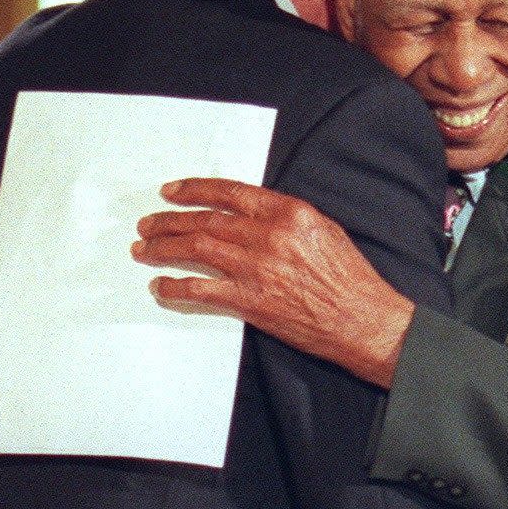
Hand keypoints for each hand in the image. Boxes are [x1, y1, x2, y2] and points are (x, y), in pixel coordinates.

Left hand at [130, 178, 414, 388]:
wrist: (363, 318)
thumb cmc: (349, 276)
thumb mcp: (322, 229)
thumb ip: (284, 217)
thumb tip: (248, 214)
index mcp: (288, 212)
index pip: (229, 192)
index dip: (194, 190)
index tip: (172, 191)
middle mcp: (269, 235)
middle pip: (205, 221)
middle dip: (170, 220)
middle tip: (148, 223)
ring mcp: (257, 269)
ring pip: (197, 250)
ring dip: (164, 248)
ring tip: (144, 249)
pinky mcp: (251, 301)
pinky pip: (201, 291)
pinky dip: (175, 287)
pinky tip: (160, 286)